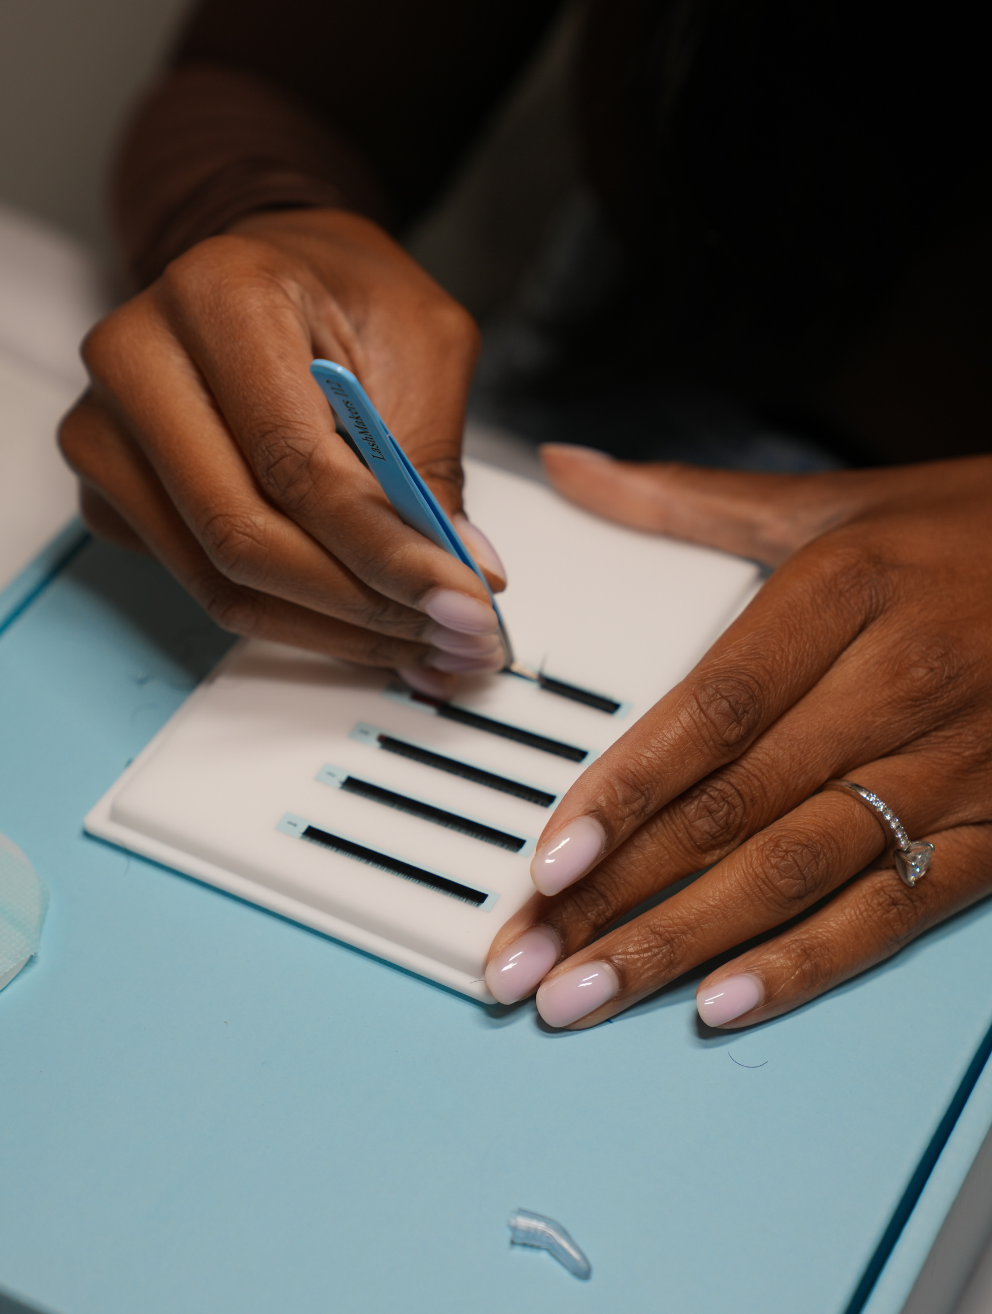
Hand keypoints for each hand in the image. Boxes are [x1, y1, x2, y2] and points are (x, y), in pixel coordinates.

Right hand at [58, 208, 505, 697]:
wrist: (275, 273)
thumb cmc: (344, 296)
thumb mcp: (422, 345)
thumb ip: (429, 462)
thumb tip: (460, 576)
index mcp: (216, 296)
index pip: (291, 461)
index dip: (382, 547)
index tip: (462, 597)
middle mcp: (136, 361)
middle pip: (240, 536)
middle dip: (361, 602)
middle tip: (453, 630)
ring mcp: (106, 432)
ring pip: (218, 580)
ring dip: (332, 627)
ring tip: (421, 635)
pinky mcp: (111, 492)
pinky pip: (203, 584)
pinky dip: (293, 617)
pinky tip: (362, 617)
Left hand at [485, 447, 991, 1028]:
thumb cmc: (969, 530)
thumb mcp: (829, 502)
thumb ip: (685, 502)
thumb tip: (575, 473)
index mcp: (842, 595)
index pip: (712, 711)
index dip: (625, 791)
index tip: (550, 858)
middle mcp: (894, 686)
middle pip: (732, 808)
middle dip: (618, 894)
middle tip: (529, 955)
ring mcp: (949, 767)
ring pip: (793, 873)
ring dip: (680, 944)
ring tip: (590, 994)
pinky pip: (891, 912)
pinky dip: (805, 964)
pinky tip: (723, 1004)